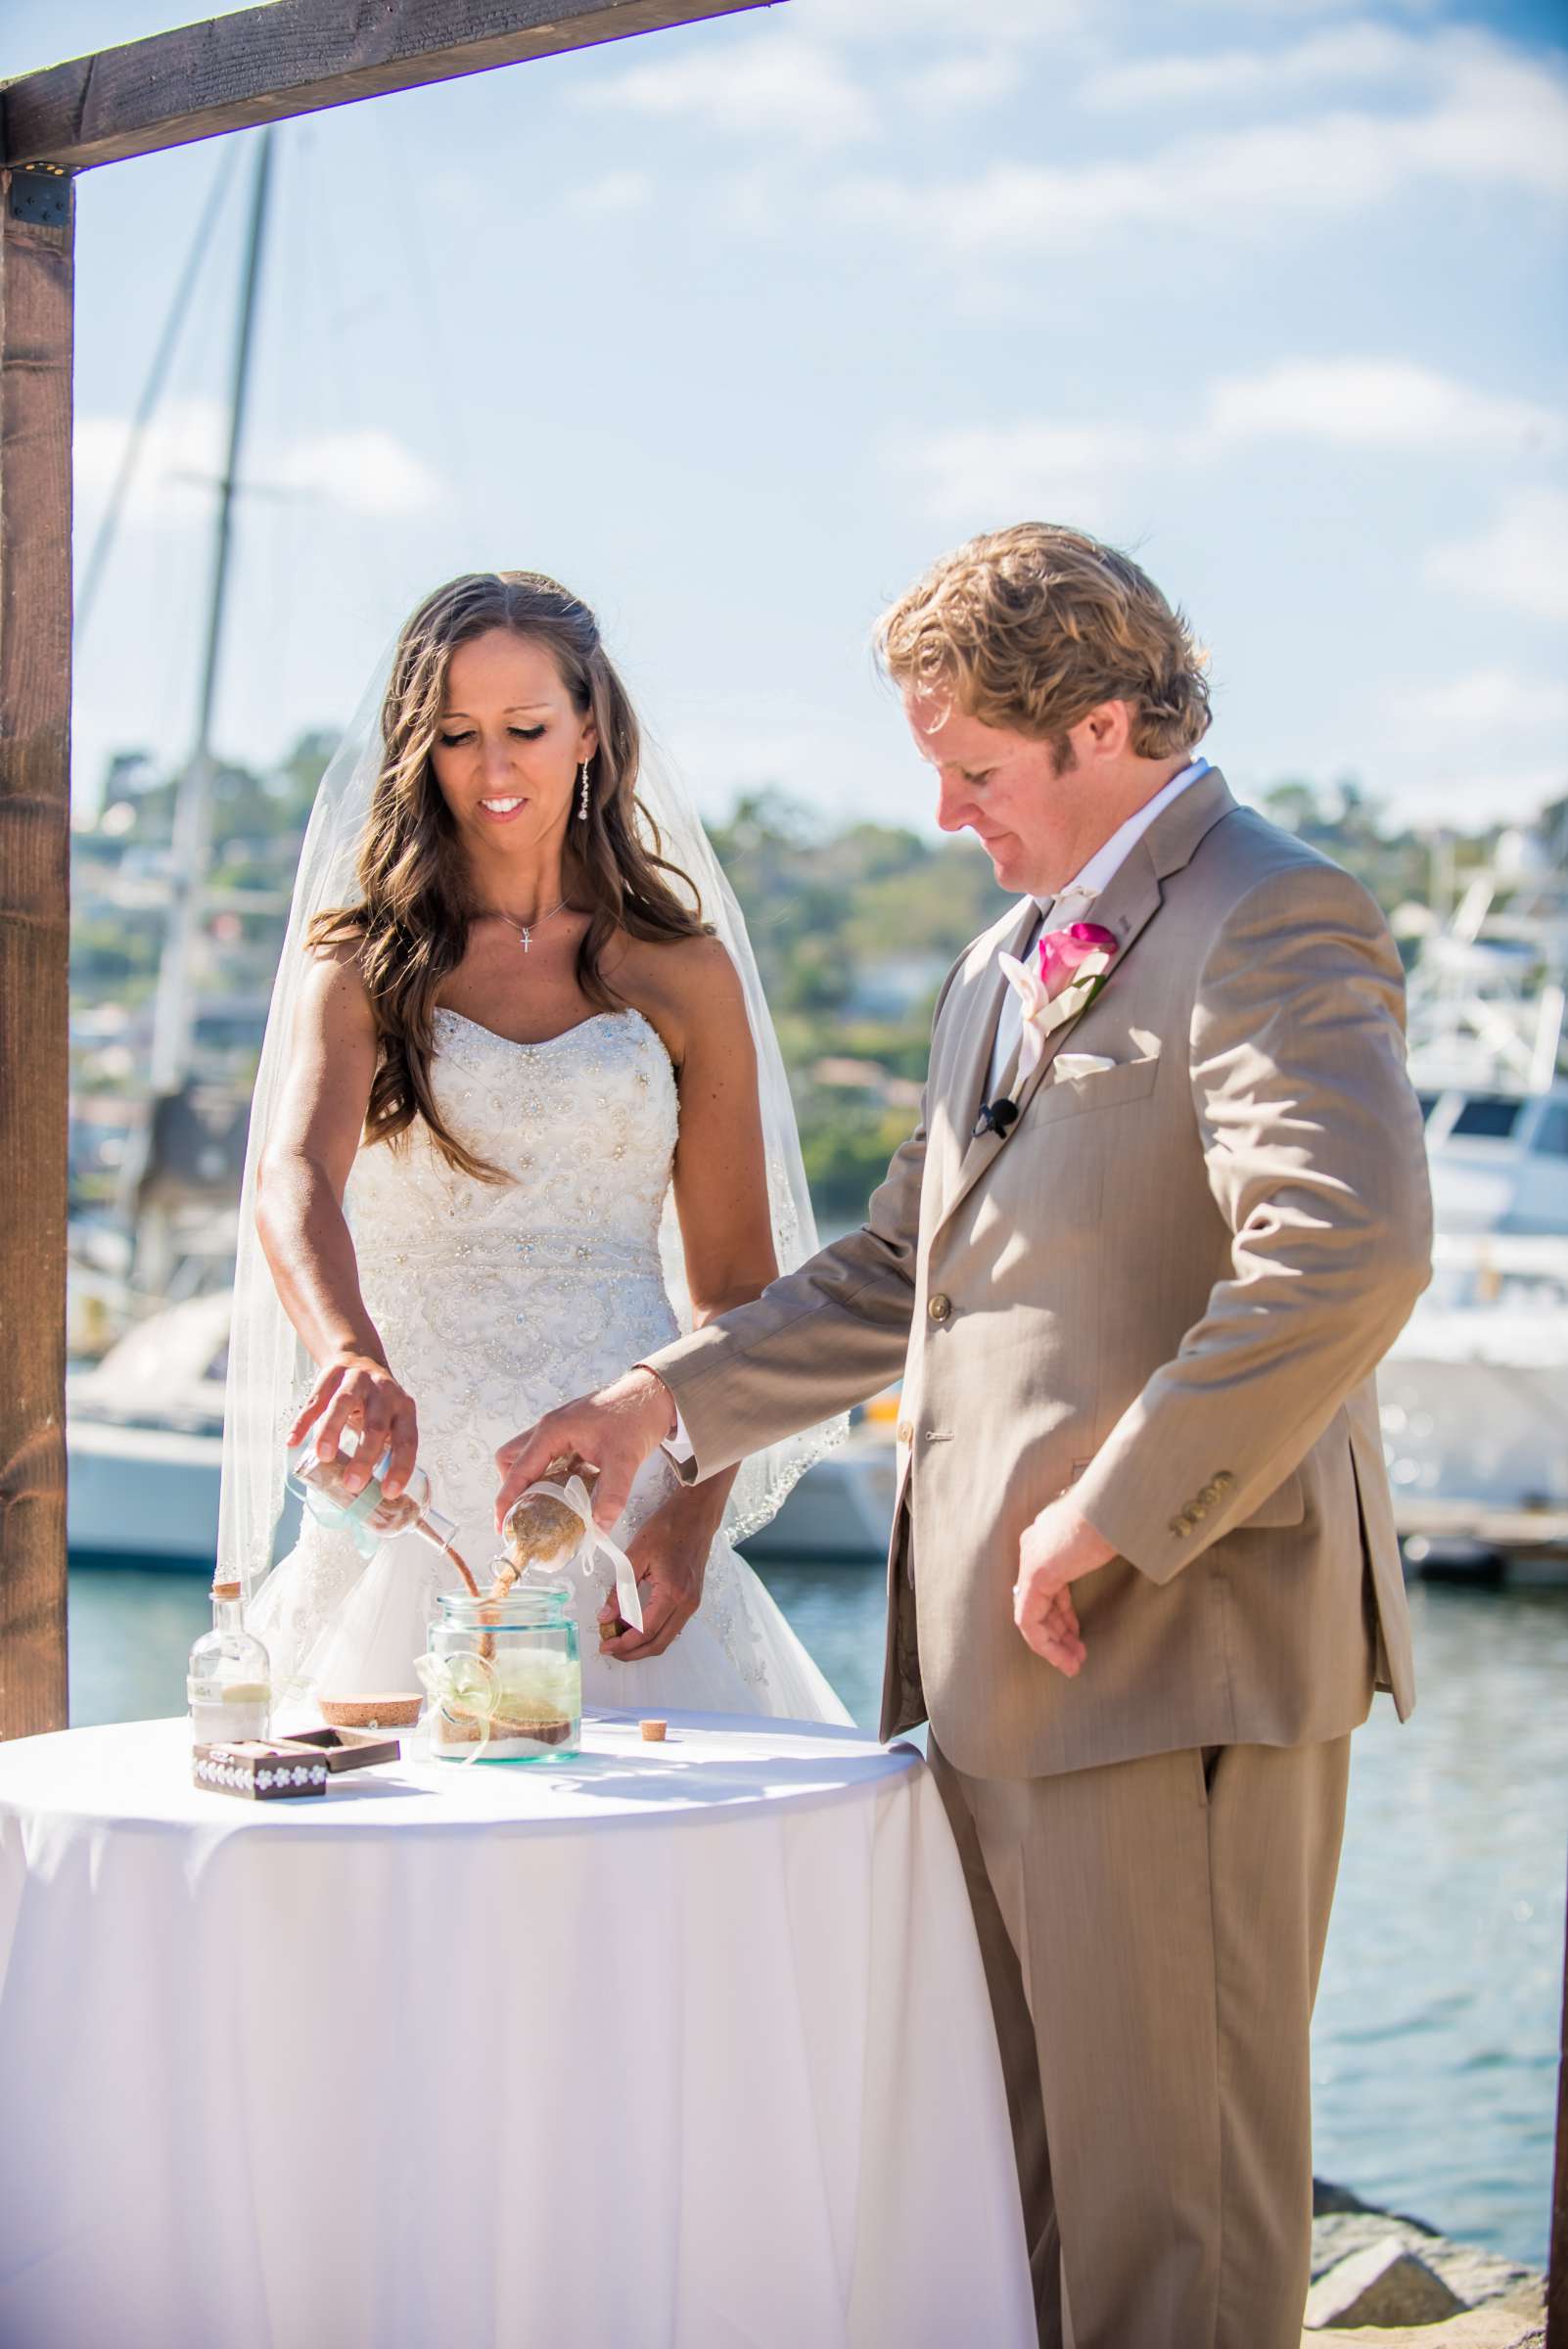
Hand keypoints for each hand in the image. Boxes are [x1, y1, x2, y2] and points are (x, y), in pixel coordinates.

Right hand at [287, 1353, 418, 1497]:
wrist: (361, 1358)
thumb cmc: (377, 1404)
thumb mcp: (391, 1422)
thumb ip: (384, 1451)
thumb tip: (372, 1496)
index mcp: (404, 1410)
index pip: (408, 1441)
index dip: (400, 1467)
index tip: (389, 1492)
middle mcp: (384, 1394)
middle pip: (376, 1425)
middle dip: (365, 1456)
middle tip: (352, 1484)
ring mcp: (358, 1381)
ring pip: (343, 1404)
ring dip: (332, 1431)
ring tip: (323, 1457)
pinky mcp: (332, 1375)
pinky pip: (316, 1399)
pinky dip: (303, 1421)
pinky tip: (293, 1441)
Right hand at [494, 1366, 677, 1536]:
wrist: (655, 1395)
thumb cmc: (636, 1417)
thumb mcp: (624, 1460)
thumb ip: (611, 1496)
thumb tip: (598, 1529)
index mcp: (552, 1431)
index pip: (517, 1470)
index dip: (506, 1500)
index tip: (504, 1527)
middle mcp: (549, 1430)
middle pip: (512, 1460)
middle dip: (514, 1488)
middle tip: (528, 1513)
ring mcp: (560, 1431)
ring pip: (530, 1458)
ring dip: (533, 1483)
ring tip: (549, 1507)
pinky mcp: (572, 1436)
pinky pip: (550, 1460)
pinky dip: (552, 1478)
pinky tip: (571, 1494)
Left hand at [596, 1492, 715, 1662]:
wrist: (696, 1513)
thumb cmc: (666, 1528)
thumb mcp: (636, 1555)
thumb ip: (620, 1589)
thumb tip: (604, 1617)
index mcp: (672, 1593)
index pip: (645, 1632)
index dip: (623, 1644)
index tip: (603, 1645)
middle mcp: (687, 1604)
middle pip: (659, 1644)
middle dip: (632, 1652)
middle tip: (610, 1649)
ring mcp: (693, 1603)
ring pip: (667, 1638)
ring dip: (643, 1644)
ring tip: (619, 1638)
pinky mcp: (693, 1599)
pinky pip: (673, 1626)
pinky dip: (654, 1632)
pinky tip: (636, 1625)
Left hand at [1013, 1496, 1113, 1676]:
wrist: (1117, 1500)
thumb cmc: (1123, 1512)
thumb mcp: (1111, 1536)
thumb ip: (1102, 1551)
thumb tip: (1130, 1551)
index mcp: (1050, 1535)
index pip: (1047, 1584)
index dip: (1061, 1614)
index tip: (1077, 1635)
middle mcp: (1035, 1546)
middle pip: (1038, 1601)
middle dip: (1056, 1634)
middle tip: (1075, 1658)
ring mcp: (1032, 1559)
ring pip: (1030, 1616)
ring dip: (1052, 1646)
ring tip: (1072, 1666)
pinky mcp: (1036, 1574)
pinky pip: (1029, 1620)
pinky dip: (1045, 1643)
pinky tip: (1064, 1657)